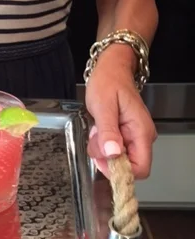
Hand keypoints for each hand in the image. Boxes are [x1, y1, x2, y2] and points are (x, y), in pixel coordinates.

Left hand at [85, 45, 156, 178]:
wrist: (111, 68)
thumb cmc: (108, 82)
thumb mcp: (103, 106)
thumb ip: (108, 131)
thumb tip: (113, 153)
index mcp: (141, 131)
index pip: (140, 168)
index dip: (119, 169)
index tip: (102, 156)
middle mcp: (141, 137)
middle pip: (126, 165)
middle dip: (106, 156)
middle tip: (97, 134)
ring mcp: (134, 136)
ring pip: (117, 158)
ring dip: (102, 148)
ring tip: (98, 127)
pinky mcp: (125, 135)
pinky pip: (113, 149)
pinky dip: (102, 142)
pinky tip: (99, 128)